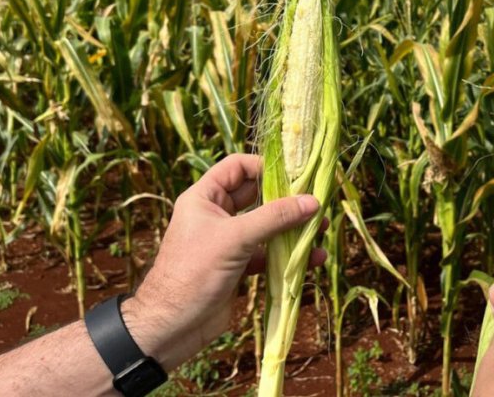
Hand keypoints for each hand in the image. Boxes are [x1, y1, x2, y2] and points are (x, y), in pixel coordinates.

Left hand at [120, 154, 326, 369]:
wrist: (172, 327)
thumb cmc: (194, 272)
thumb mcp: (235, 238)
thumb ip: (275, 218)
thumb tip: (313, 200)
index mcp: (205, 197)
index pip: (238, 166)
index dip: (265, 167)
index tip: (295, 175)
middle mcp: (217, 214)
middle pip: (258, 195)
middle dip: (288, 199)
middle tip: (317, 203)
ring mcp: (229, 241)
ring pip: (267, 226)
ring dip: (293, 228)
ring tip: (321, 230)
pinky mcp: (239, 265)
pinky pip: (268, 252)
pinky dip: (288, 254)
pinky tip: (313, 260)